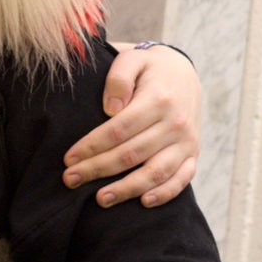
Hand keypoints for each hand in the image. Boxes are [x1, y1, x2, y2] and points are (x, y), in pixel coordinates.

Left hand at [63, 42, 199, 207]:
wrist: (182, 71)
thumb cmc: (147, 67)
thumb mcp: (132, 59)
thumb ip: (119, 79)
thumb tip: (110, 108)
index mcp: (158, 100)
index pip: (119, 130)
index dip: (92, 146)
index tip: (68, 158)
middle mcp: (175, 124)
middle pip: (132, 154)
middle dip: (98, 169)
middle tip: (70, 179)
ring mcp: (187, 141)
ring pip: (156, 172)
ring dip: (127, 189)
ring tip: (100, 199)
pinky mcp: (193, 153)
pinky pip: (182, 178)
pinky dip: (165, 193)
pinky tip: (142, 202)